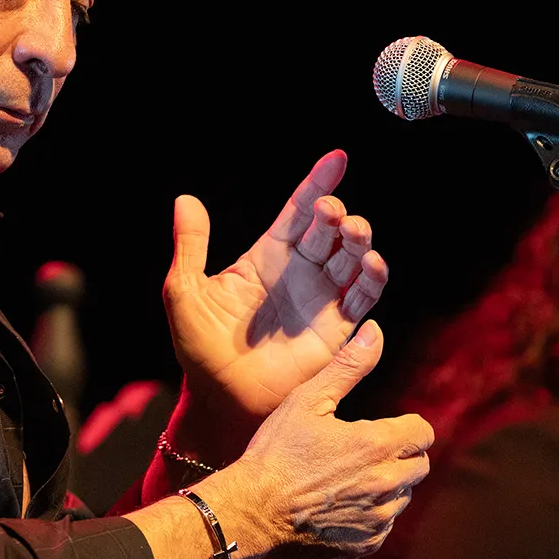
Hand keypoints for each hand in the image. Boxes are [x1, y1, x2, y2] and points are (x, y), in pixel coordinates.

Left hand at [163, 150, 387, 452]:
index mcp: (266, 257)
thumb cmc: (199, 348)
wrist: (221, 400)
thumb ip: (190, 246)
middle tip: (332, 214)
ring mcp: (320, 299)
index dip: (318, 183)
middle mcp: (299, 273)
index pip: (298, 212)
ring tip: (354, 234)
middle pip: (329, 231)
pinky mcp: (336, 329)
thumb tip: (185, 200)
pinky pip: (362, 298)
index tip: (337, 158)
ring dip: (358, 242)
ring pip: (351, 258)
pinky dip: (372, 279)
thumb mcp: (185, 292)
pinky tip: (371, 264)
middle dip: (337, 216)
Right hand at [200, 321, 432, 558]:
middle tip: (364, 452)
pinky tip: (338, 505)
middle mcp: (386, 483)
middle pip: (419, 465)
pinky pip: (384, 526)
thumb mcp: (307, 400)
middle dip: (400, 455)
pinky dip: (370, 515)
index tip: (383, 428)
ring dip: (386, 486)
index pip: (422, 432)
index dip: (406, 427)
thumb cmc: (275, 452)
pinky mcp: (366, 544)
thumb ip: (348, 366)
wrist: (250, 511)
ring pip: (403, 497)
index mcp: (377, 444)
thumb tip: (375, 332)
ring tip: (347, 479)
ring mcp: (378, 518)